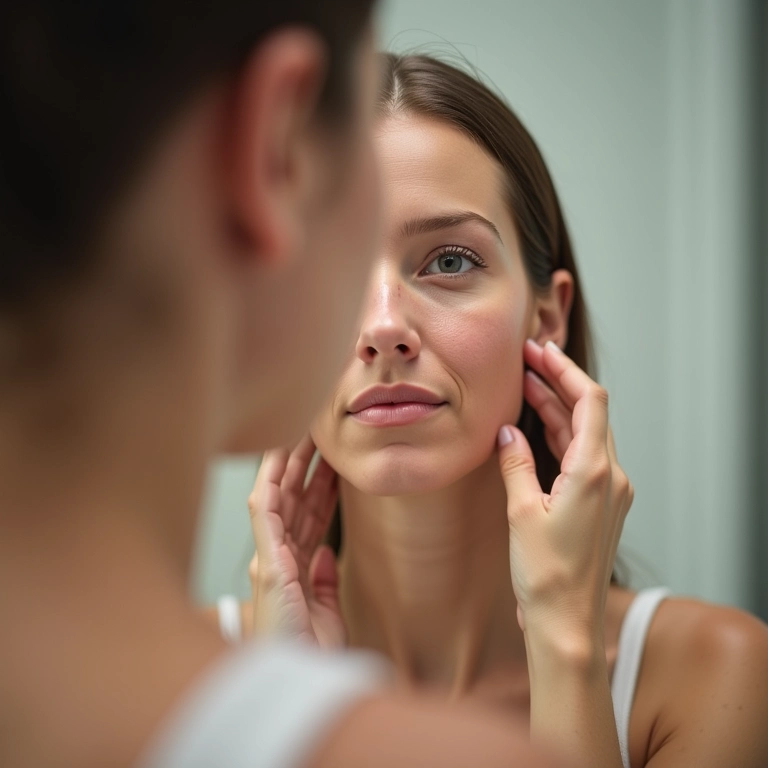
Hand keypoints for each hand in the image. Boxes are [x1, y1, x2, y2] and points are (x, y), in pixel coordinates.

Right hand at [247, 435, 344, 648]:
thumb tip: (327, 554)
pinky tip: (275, 464)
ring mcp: (271, 560)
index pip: (307, 516)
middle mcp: (278, 559)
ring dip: (289, 467)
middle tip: (319, 434)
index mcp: (293, 568)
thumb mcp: (327, 610)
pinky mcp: (268, 566)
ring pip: (277, 501)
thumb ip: (324, 579)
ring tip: (303, 435)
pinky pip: (264, 518)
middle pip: (293, 502)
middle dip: (305, 467)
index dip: (319, 486)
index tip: (333, 460)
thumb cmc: (311, 652)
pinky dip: (269, 489)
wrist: (304, 681)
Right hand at [498, 339, 632, 642]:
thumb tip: (506, 433)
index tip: (538, 351)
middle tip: (525, 361)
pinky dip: (559, 435)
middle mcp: (610, 476)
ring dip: (556, 407)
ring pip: (584, 434)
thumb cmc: (546, 576)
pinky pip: (581, 456)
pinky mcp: (599, 503)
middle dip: (557, 382)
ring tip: (525, 385)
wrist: (567, 623)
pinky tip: (535, 427)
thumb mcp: (522, 513)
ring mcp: (608, 490)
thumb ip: (515, 465)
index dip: (565, 370)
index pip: (590, 401)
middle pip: (588, 412)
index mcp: (595, 472)